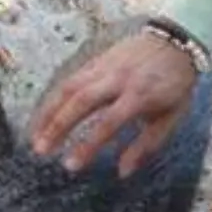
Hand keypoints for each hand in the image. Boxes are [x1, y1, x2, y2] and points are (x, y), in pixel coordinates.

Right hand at [30, 32, 199, 176]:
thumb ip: (146, 145)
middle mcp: (118, 78)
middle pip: (81, 101)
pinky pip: (72, 78)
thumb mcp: (171, 117)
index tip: (70, 166)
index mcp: (140, 94)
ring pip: (69, 86)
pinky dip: (55, 97)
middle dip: (57, 126)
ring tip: (36, 136)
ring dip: (49, 112)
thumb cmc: (176, 84)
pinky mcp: (97, 59)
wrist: (176, 39)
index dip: (87, 145)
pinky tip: (46, 115)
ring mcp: (105, 66)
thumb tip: (123, 172)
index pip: (108, 123)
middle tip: (41, 150)